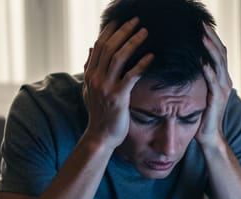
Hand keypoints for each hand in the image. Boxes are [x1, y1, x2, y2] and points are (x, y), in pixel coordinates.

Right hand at [82, 17, 153, 149]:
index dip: (110, 31)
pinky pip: (131, 76)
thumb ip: (90, 68)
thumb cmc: (99, 114)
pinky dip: (141, 64)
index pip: (99, 46)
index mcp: (90, 74)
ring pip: (118, 57)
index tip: (121, 20)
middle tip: (136, 21)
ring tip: (145, 32)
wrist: (100, 136)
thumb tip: (90, 49)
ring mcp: (106, 87)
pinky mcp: (118, 97)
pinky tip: (151, 56)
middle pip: (109, 47)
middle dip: (123, 31)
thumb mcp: (89, 89)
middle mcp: (95, 78)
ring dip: (132, 42)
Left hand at [196, 24, 232, 147]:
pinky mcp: (217, 99)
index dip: (212, 38)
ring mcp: (223, 90)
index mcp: (221, 79)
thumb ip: (198, 80)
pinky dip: (208, 70)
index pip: (219, 53)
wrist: (209, 136)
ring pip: (218, 64)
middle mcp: (225, 81)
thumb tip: (187, 65)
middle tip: (202, 24)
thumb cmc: (202, 116)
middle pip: (221, 53)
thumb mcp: (201, 93)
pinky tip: (202, 61)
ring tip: (202, 37)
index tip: (202, 25)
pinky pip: (213, 81)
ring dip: (210, 49)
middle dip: (211, 37)